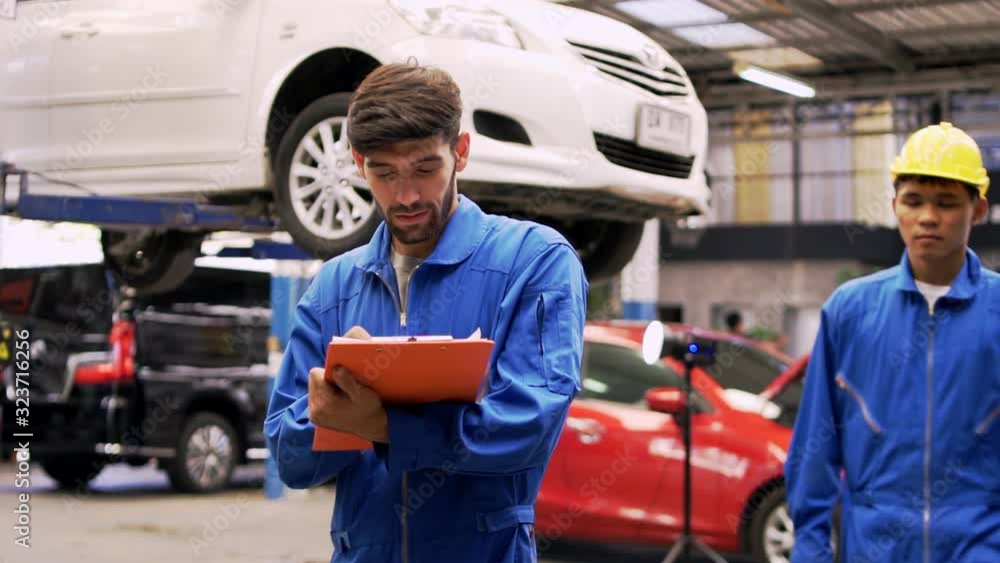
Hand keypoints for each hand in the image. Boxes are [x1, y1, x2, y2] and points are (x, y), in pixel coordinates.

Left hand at [307, 325, 387, 441]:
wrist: (374, 428)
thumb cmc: (371, 407)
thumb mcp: (364, 394)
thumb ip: (349, 381)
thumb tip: (336, 368)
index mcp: (324, 404)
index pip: (316, 374)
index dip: (329, 371)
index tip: (342, 373)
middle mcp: (315, 411)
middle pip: (313, 379)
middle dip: (327, 378)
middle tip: (343, 385)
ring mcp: (315, 416)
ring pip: (314, 387)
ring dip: (326, 387)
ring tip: (342, 393)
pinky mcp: (316, 419)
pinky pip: (316, 397)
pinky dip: (326, 396)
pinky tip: (339, 401)